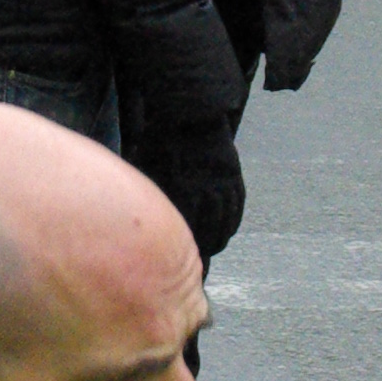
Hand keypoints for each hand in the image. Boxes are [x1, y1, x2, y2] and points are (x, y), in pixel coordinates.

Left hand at [134, 114, 245, 259]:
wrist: (189, 114)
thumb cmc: (160, 142)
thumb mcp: (148, 171)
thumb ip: (151, 201)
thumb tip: (144, 226)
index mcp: (183, 192)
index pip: (188, 233)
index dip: (186, 254)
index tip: (182, 267)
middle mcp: (207, 192)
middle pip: (210, 234)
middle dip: (204, 253)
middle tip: (197, 264)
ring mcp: (224, 185)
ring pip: (226, 224)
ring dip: (219, 240)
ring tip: (212, 249)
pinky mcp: (236, 178)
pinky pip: (237, 209)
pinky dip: (231, 222)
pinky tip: (226, 229)